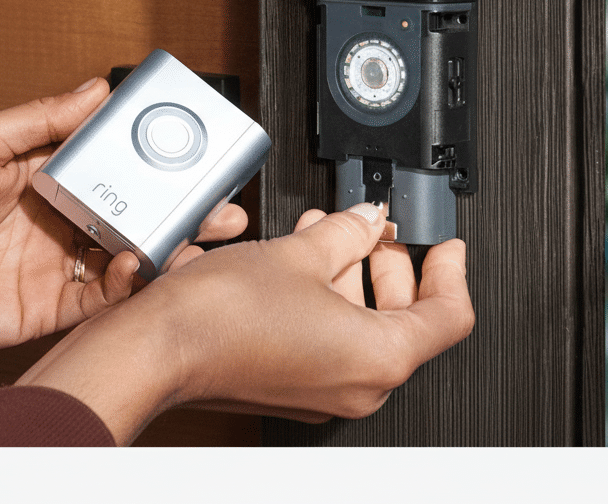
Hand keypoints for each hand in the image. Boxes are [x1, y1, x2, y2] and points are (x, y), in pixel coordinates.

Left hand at [0, 77, 248, 373]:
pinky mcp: (58, 305)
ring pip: (135, 252)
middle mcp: (64, 217)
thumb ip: (40, 116)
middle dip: (186, 206)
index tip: (193, 146)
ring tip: (204, 234)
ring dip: (174, 244)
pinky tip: (138, 264)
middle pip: (140, 210)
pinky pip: (109, 296)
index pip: (116, 161)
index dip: (155, 157)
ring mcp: (64, 263)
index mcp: (49, 175)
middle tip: (223, 199)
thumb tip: (94, 89)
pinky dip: (131, 281)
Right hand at [17, 202, 474, 443]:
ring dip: (354, 275)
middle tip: (382, 229)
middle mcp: (358, 384)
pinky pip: (330, 339)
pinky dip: (327, 298)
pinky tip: (305, 259)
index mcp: (380, 357)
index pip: (449, 315)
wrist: (156, 350)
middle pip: (407, 321)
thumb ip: (348, 230)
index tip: (442, 242)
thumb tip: (366, 218)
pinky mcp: (292, 384)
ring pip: (364, 327)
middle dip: (394, 265)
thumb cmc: (220, 318)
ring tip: (333, 231)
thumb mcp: (301, 252)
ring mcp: (323, 390)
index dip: (451, 269)